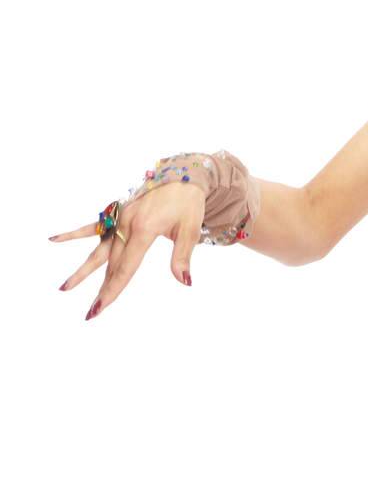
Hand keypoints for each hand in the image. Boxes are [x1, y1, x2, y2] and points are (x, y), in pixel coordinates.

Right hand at [48, 181, 202, 319]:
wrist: (183, 177)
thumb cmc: (188, 205)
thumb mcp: (190, 231)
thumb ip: (182, 257)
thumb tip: (184, 282)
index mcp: (143, 230)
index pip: (125, 268)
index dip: (113, 290)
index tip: (100, 307)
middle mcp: (126, 225)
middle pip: (111, 265)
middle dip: (102, 290)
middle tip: (90, 312)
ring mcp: (119, 219)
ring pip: (99, 251)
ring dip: (84, 271)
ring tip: (64, 288)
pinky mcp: (118, 213)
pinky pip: (93, 226)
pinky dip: (74, 234)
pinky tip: (54, 239)